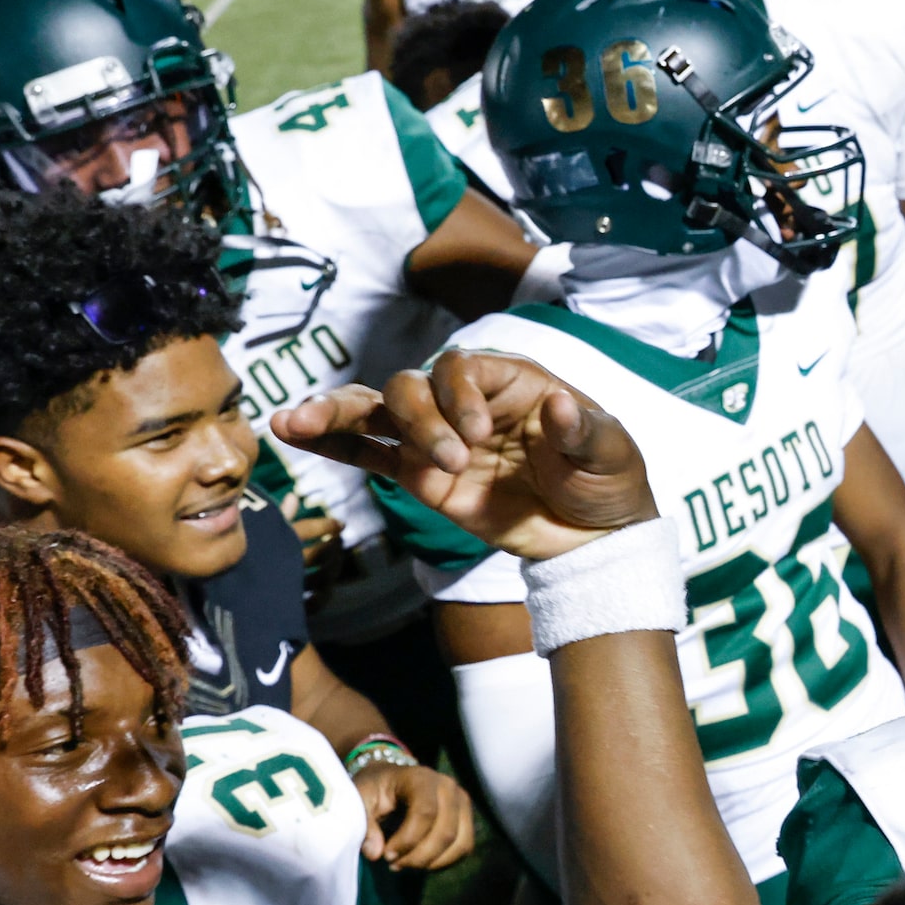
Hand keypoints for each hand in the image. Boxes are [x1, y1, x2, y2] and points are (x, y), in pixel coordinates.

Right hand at [268, 350, 656, 560]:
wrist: (597, 538)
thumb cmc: (607, 480)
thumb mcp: (612, 452)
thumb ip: (584, 430)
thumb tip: (561, 404)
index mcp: (510, 382)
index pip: (462, 367)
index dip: (458, 393)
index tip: (476, 434)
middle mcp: (464, 402)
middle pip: (413, 387)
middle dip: (419, 418)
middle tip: (452, 460)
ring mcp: (436, 438)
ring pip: (378, 413)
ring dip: (337, 413)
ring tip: (296, 421)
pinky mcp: (420, 476)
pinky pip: (367, 454)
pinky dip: (331, 443)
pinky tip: (292, 432)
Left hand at [355, 759, 476, 868]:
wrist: (391, 781)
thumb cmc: (374, 790)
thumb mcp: (360, 801)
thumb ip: (365, 826)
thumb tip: (375, 853)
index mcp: (420, 778)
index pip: (426, 812)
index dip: (408, 840)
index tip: (386, 855)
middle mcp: (448, 787)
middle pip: (446, 832)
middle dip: (419, 857)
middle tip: (393, 864)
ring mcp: (462, 802)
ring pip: (460, 843)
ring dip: (432, 862)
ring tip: (405, 864)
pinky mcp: (467, 818)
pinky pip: (464, 848)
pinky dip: (443, 862)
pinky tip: (420, 862)